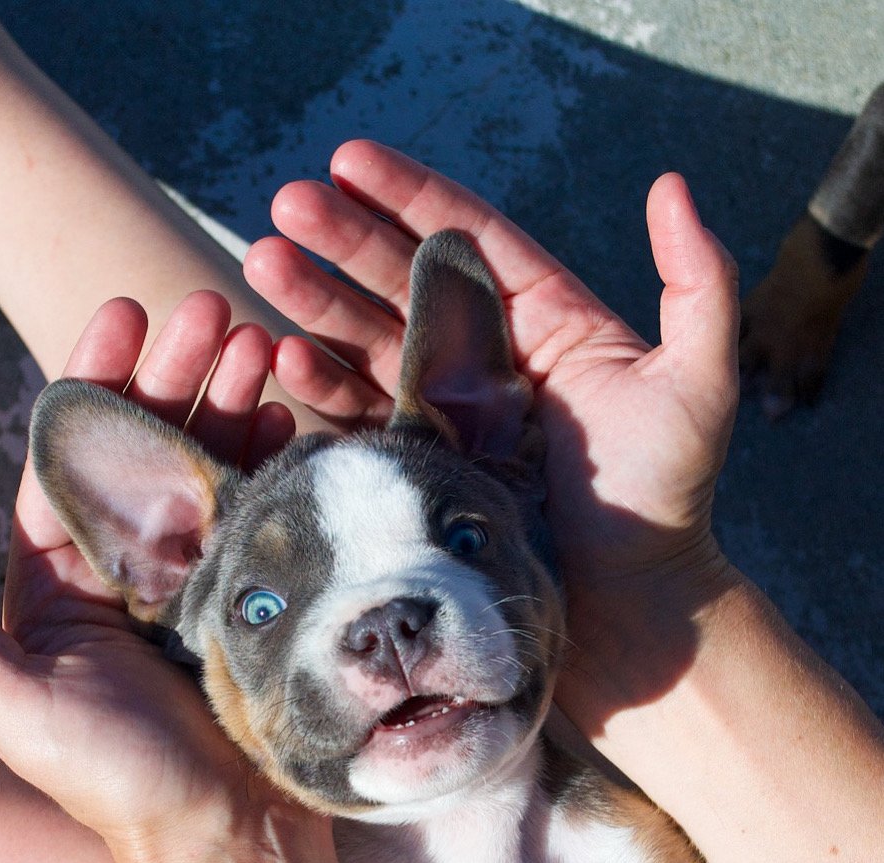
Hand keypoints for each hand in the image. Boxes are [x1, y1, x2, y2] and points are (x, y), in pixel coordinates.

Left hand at [0, 292, 297, 852]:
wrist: (225, 840)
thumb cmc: (117, 785)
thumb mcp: (20, 712)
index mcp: (60, 590)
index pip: (66, 464)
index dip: (91, 386)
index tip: (122, 316)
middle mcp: (124, 576)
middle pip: (143, 453)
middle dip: (174, 376)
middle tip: (212, 310)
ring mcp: (195, 585)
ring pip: (204, 472)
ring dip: (229, 403)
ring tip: (259, 344)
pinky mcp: (254, 602)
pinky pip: (258, 517)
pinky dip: (272, 462)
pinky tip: (288, 411)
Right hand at [244, 141, 741, 727]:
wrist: (629, 605)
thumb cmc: (667, 498)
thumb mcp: (699, 383)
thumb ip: (697, 284)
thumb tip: (672, 184)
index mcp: (546, 324)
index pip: (468, 241)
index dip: (408, 195)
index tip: (346, 158)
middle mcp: (489, 363)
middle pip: (403, 282)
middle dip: (342, 240)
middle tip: (284, 205)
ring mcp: (449, 418)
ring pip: (370, 343)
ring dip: (314, 304)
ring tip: (262, 263)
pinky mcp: (422, 470)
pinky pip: (361, 419)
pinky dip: (322, 388)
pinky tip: (286, 358)